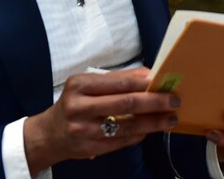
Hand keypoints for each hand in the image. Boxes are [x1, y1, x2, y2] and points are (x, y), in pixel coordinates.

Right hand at [22, 67, 179, 174]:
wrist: (49, 134)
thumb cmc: (75, 102)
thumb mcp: (88, 84)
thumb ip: (118, 78)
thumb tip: (149, 74)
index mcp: (80, 85)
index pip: (118, 83)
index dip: (143, 83)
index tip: (163, 82)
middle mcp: (80, 108)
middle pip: (125, 104)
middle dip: (154, 102)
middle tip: (174, 101)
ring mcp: (84, 131)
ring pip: (127, 126)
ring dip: (153, 123)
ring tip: (170, 119)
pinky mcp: (90, 149)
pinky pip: (121, 141)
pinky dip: (139, 134)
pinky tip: (151, 129)